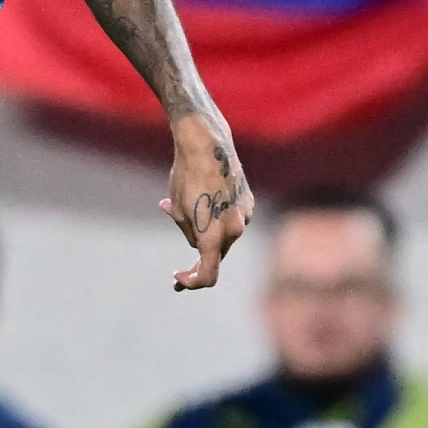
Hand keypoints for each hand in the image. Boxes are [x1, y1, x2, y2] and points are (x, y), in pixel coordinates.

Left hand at [162, 116, 251, 290]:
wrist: (208, 144)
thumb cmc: (186, 176)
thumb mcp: (179, 209)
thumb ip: (190, 232)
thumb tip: (195, 241)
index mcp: (212, 237)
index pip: (208, 276)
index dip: (192, 282)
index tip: (178, 278)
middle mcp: (233, 230)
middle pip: (214, 255)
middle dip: (197, 262)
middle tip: (179, 272)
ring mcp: (244, 216)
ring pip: (224, 236)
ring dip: (208, 233)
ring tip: (181, 207)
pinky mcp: (249, 202)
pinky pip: (232, 219)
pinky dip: (218, 216)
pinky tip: (204, 196)